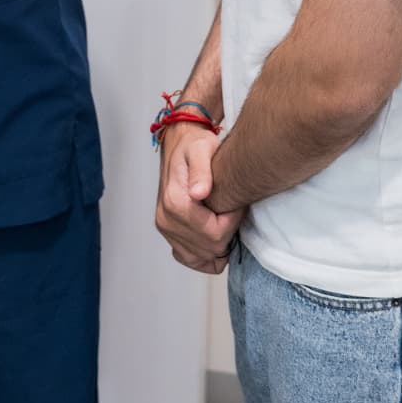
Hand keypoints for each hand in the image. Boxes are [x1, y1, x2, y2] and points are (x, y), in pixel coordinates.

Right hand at [155, 121, 244, 274]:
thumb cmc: (194, 145)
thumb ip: (202, 170)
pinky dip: (206, 256)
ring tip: (225, 220)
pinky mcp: (169, 233)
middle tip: (231, 208)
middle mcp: (166, 219)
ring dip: (219, 245)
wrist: (180, 144)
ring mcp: (166, 229)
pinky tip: (217, 239)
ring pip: (202, 258)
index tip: (235, 202)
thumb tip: (199, 193)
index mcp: (174, 203)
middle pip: (210, 248)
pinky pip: (189, 259)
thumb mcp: (202, 148)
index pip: (215, 235)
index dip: (232, 222)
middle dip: (228, 232)